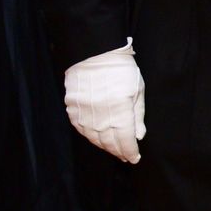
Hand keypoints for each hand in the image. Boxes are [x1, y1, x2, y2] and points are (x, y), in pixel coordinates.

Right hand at [63, 42, 144, 163]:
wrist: (94, 52)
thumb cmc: (120, 69)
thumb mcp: (137, 90)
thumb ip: (138, 115)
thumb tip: (138, 136)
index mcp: (120, 112)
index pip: (125, 141)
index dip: (130, 152)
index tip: (134, 158)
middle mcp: (100, 116)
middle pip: (109, 143)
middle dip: (118, 151)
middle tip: (125, 156)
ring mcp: (83, 113)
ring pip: (93, 138)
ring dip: (104, 146)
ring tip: (113, 149)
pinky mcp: (72, 107)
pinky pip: (80, 128)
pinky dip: (89, 135)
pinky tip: (96, 137)